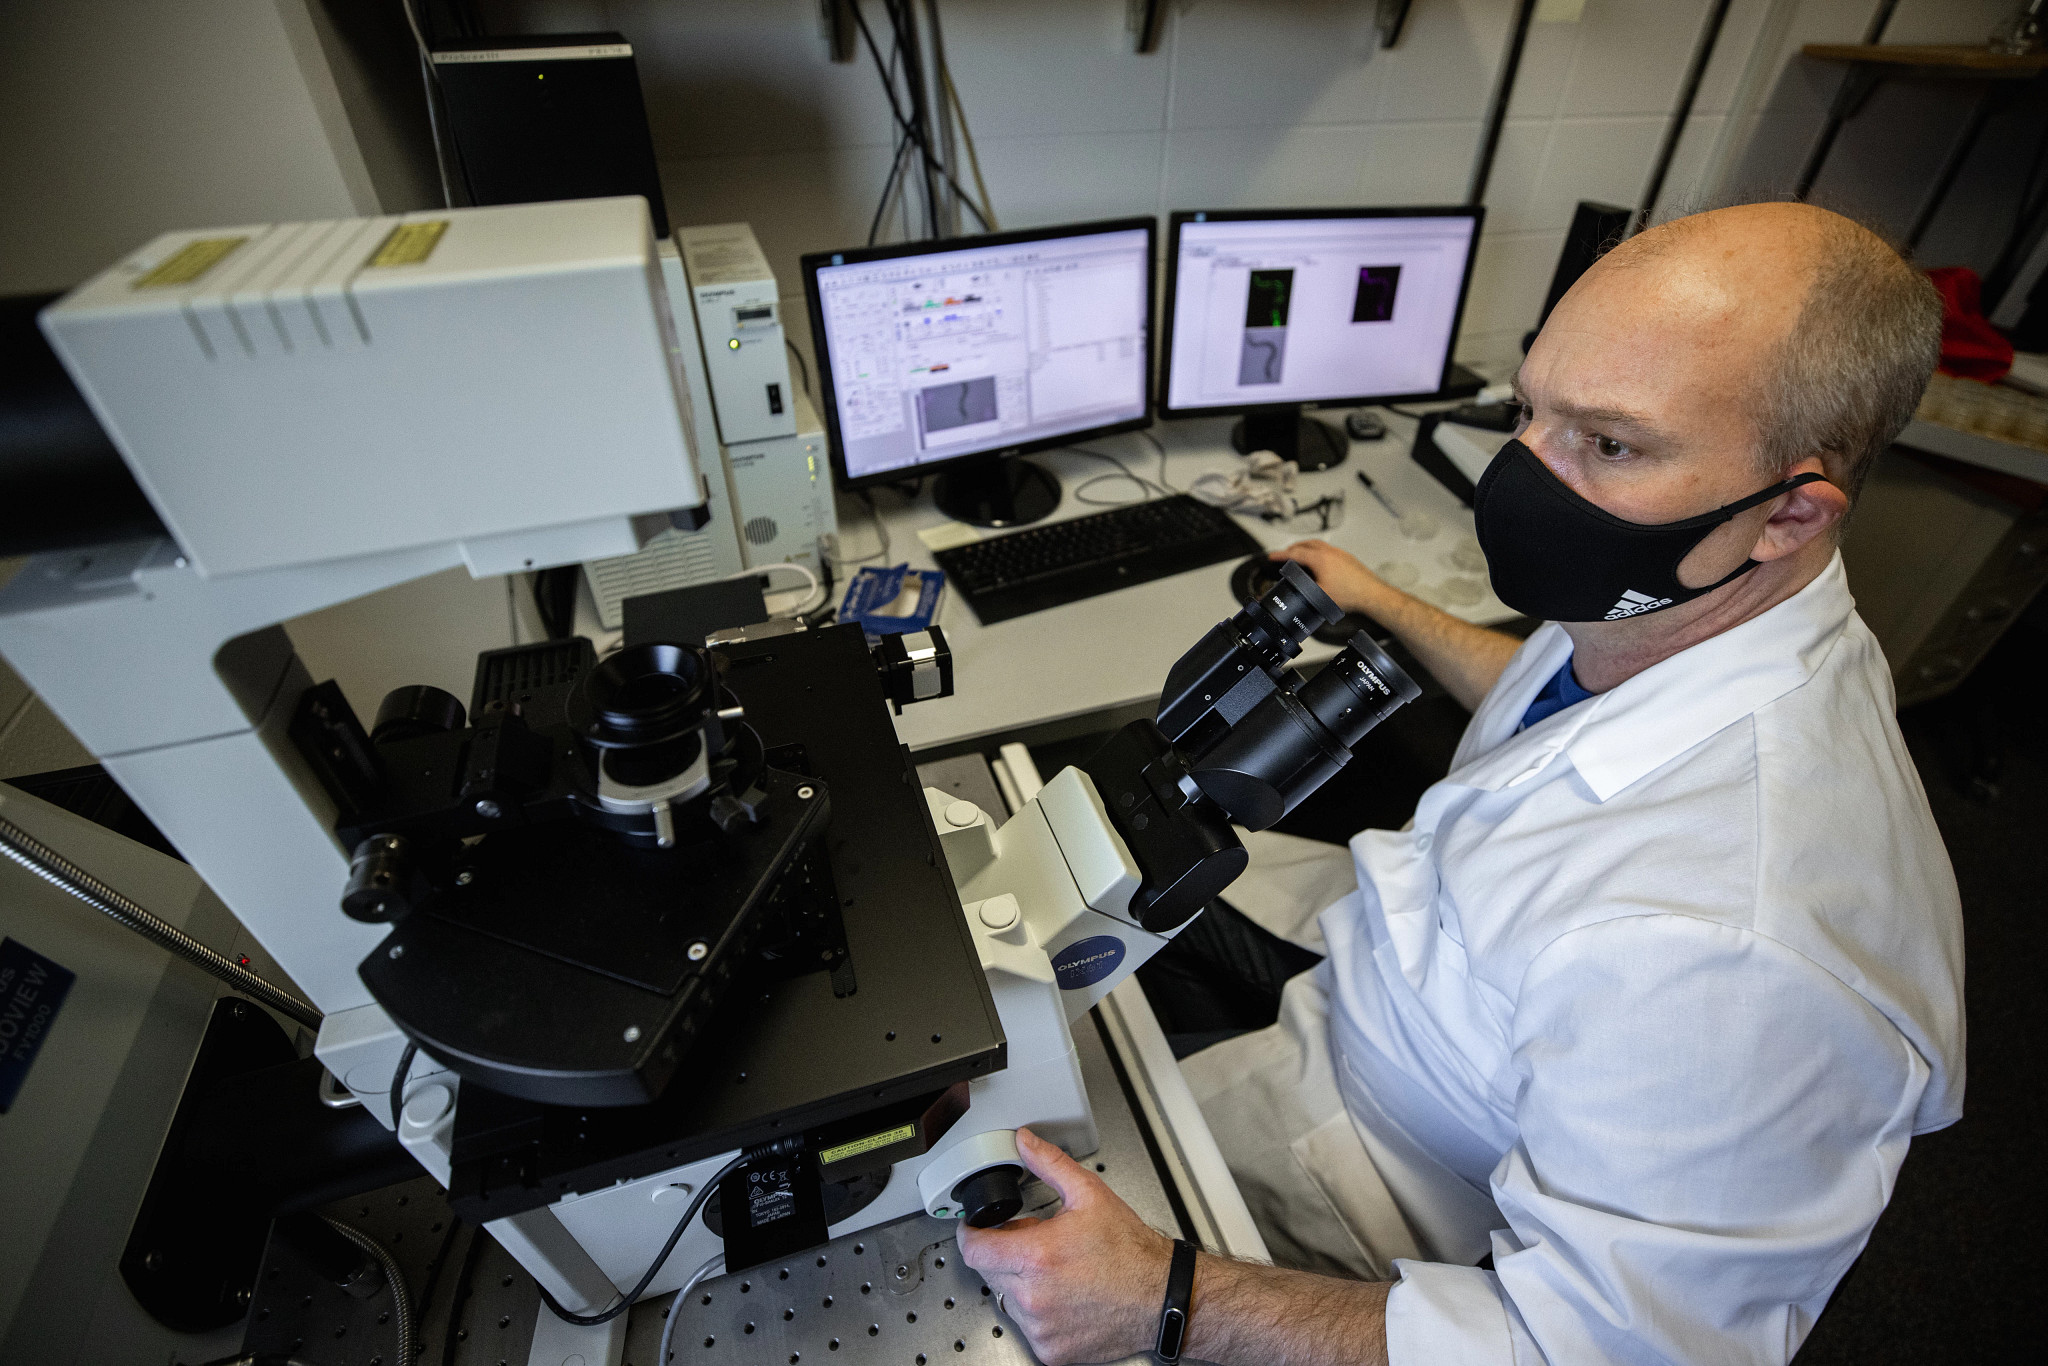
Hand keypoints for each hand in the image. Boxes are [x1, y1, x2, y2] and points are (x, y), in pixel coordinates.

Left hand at [956, 1127, 1173, 1365]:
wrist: (1160, 1296)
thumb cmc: (1131, 1251)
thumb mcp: (1090, 1195)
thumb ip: (1050, 1164)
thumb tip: (1026, 1143)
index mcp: (1038, 1256)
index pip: (974, 1249)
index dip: (971, 1234)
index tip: (975, 1229)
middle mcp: (1034, 1296)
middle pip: (988, 1271)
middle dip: (1002, 1253)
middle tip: (1033, 1244)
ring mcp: (1041, 1326)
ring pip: (1008, 1299)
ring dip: (1021, 1283)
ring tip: (1056, 1271)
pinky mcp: (1050, 1349)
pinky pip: (1028, 1326)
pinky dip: (1039, 1311)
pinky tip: (1064, 1296)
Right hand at [1270, 540, 1384, 616]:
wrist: (1372, 594)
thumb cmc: (1351, 595)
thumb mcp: (1320, 596)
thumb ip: (1305, 591)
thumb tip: (1296, 591)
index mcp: (1320, 559)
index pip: (1295, 554)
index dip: (1281, 555)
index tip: (1272, 556)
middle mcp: (1330, 552)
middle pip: (1306, 544)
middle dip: (1293, 548)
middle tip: (1285, 554)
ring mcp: (1340, 554)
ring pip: (1318, 545)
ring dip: (1306, 548)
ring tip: (1300, 555)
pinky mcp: (1347, 558)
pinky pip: (1328, 550)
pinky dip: (1318, 551)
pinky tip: (1319, 562)